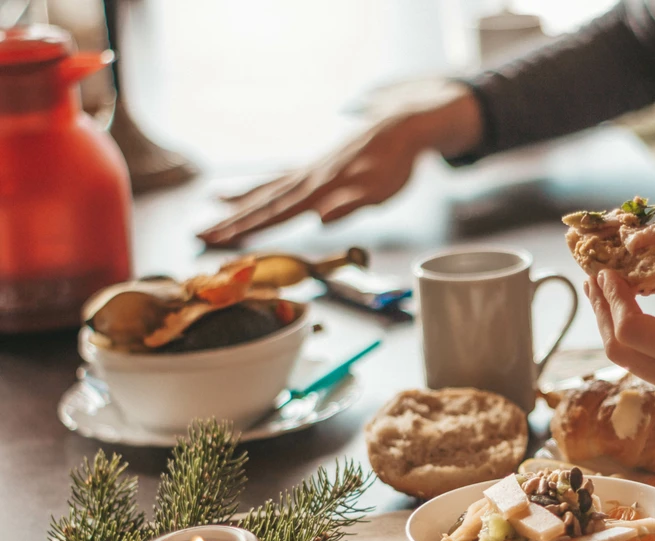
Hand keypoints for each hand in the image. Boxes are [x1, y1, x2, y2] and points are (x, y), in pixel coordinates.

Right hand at [197, 84, 482, 246]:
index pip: (276, 214)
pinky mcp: (310, 170)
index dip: (247, 229)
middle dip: (231, 222)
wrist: (398, 129)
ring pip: (263, 192)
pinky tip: (231, 192)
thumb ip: (349, 204)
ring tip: (207, 214)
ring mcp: (306, 173)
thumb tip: (321, 219)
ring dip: (235, 206)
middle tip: (199, 235)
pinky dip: (252, 188)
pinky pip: (273, 181)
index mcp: (319, 190)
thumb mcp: (379, 191)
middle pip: (261, 204)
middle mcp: (305, 180)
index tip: (220, 240)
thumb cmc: (392, 164)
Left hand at [585, 213, 654, 431]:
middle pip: (620, 351)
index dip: (612, 300)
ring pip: (633, 366)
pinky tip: (645, 324)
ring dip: (618, 330)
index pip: (633, 330)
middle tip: (596, 281)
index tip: (607, 273)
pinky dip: (640, 347)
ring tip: (613, 297)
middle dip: (603, 313)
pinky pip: (653, 376)